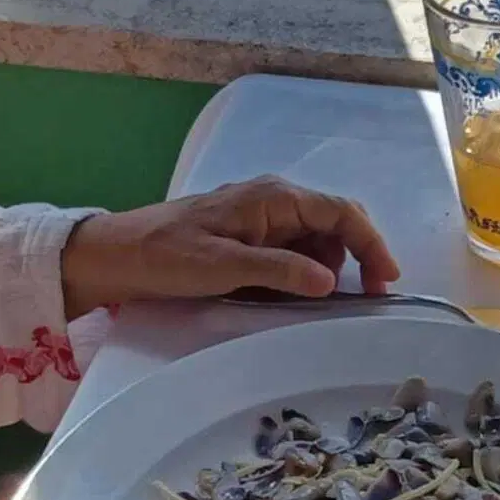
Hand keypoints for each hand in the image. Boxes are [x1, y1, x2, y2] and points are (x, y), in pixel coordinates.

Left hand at [62, 176, 399, 317]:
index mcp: (273, 198)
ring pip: (317, 238)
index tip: (386, 281)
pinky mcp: (249, 234)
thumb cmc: (165, 257)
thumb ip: (280, 270)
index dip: (372, 244)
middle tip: (365, 297)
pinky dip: (302, 270)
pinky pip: (292, 249)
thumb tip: (330, 281)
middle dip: (357, 256)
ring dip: (327, 267)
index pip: (341, 212)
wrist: (113, 256)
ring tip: (319, 301)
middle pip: (336, 222)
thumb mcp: (223, 266)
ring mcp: (262, 216)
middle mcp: (274, 200)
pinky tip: (291, 293)